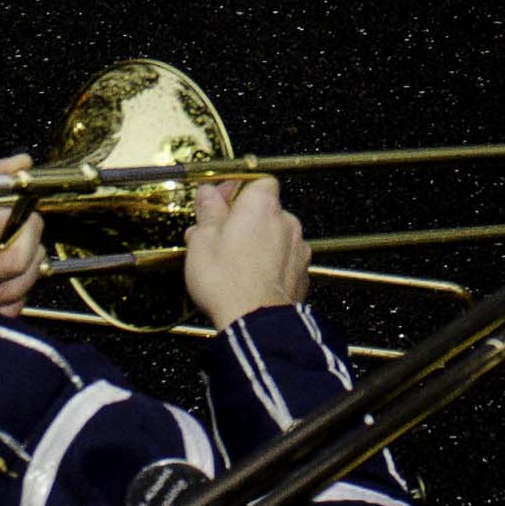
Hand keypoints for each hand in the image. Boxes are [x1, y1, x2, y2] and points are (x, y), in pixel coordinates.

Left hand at [0, 156, 46, 316]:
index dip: (18, 253)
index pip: (31, 228)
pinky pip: (19, 303)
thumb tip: (24, 161)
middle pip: (36, 258)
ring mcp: (4, 268)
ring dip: (7, 297)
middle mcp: (4, 241)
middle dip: (14, 281)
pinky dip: (4, 310)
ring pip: (30, 281)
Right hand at [180, 175, 310, 326]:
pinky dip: (270, 264)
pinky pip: (284, 260)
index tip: (217, 204)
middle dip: (243, 221)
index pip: (257, 181)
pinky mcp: (303, 274)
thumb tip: (208, 194)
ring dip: (258, 243)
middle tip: (217, 238)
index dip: (236, 190)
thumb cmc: (227, 282)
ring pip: (275, 236)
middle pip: (265, 210)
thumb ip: (208, 212)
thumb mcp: (202, 242)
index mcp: (261, 205)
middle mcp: (286, 221)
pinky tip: (249, 280)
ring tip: (231, 264)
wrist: (256, 324)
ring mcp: (298, 248)